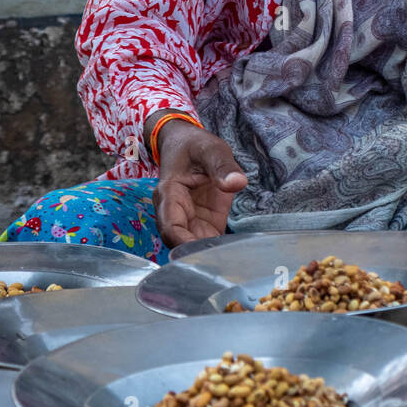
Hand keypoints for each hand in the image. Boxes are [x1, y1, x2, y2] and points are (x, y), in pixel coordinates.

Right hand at [150, 115, 247, 248]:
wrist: (188, 144)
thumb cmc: (194, 145)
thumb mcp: (211, 148)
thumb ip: (223, 165)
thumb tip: (237, 183)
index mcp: (168, 195)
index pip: (170, 228)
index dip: (185, 243)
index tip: (207, 251)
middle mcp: (174, 212)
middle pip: (181, 243)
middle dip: (200, 254)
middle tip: (226, 262)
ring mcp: (188, 219)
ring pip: (194, 246)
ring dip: (210, 254)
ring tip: (233, 261)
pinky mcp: (203, 221)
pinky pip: (207, 240)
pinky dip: (218, 248)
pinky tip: (234, 254)